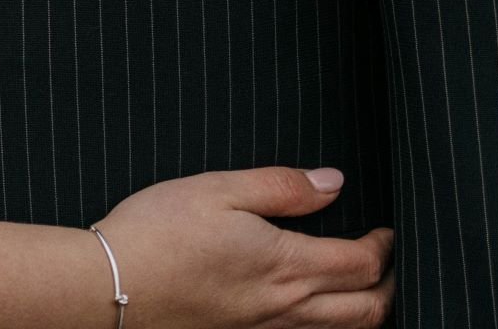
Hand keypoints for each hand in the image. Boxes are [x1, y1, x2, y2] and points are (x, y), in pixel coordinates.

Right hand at [94, 167, 393, 327]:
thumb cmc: (158, 232)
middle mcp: (285, 307)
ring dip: (364, 311)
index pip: (362, 264)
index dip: (384, 246)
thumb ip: (280, 186)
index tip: (386, 229)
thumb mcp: (216, 189)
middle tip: (387, 263)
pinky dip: (326, 327)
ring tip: (362, 288)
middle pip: (367, 310)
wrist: (110, 288)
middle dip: (388, 287)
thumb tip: (332, 183)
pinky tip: (310, 309)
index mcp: (286, 264)